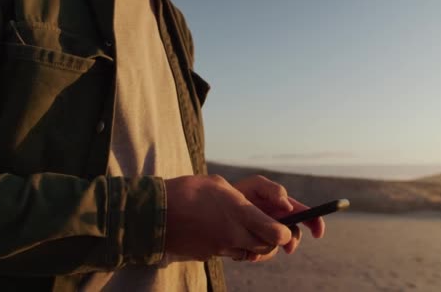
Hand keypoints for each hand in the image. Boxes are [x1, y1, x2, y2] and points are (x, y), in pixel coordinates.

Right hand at [164, 175, 292, 261]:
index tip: (285, 227)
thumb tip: (255, 207)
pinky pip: (231, 254)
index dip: (286, 233)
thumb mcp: (219, 184)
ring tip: (247, 227)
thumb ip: (242, 197)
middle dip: (273, 239)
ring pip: (251, 252)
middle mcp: (233, 234)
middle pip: (268, 246)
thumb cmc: (186, 192)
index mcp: (238, 213)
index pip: (276, 233)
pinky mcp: (209, 255)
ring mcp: (221, 248)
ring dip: (255, 243)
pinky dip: (235, 246)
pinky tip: (225, 231)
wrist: (154, 214)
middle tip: (270, 227)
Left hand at [232, 175, 325, 261]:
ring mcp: (266, 235)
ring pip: (277, 247)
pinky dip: (256, 255)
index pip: (306, 215)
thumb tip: (288, 206)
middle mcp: (278, 223)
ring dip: (270, 249)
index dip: (316, 223)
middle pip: (294, 235)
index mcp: (284, 208)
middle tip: (288, 246)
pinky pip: (261, 255)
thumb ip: (274, 190)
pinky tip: (247, 252)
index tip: (318, 233)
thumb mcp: (256, 185)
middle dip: (292, 241)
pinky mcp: (253, 247)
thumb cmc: (239, 192)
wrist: (215, 206)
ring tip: (257, 247)